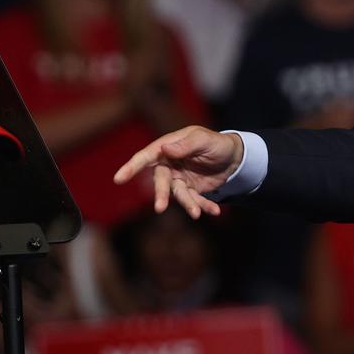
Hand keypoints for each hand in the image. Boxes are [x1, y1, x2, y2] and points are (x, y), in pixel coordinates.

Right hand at [113, 125, 242, 218]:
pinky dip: (204, 206)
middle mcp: (170, 165)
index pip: (146, 157)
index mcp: (168, 148)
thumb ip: (185, 145)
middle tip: (159, 208)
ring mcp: (180, 179)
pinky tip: (214, 211)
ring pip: (178, 195)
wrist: (234, 157)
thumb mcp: (203, 140)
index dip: (131, 167)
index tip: (118, 179)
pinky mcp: (191, 190)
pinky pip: (194, 200)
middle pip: (161, 181)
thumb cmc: (216, 143)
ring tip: (197, 213)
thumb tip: (165, 149)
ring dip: (188, 204)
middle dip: (160, 195)